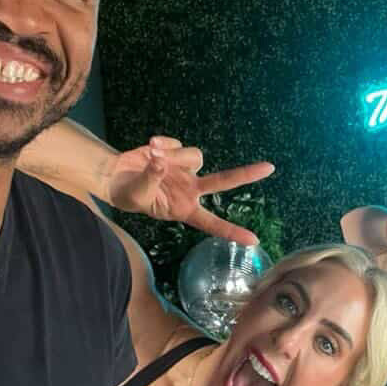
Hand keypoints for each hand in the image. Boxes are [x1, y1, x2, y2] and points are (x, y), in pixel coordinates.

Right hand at [105, 136, 274, 245]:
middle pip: (224, 181)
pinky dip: (163, 144)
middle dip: (246, 174)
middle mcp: (191, 190)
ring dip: (174, 155)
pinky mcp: (178, 154)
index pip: (212, 223)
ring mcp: (186, 171)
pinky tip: (149, 147)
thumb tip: (161, 161)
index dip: (232, 232)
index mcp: (184, 209)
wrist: (116, 176)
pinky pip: (178, 145)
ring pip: (196, 157)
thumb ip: (150, 179)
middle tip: (270, 168)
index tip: (253, 241)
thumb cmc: (128, 194)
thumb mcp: (137, 194)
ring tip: (151, 154)